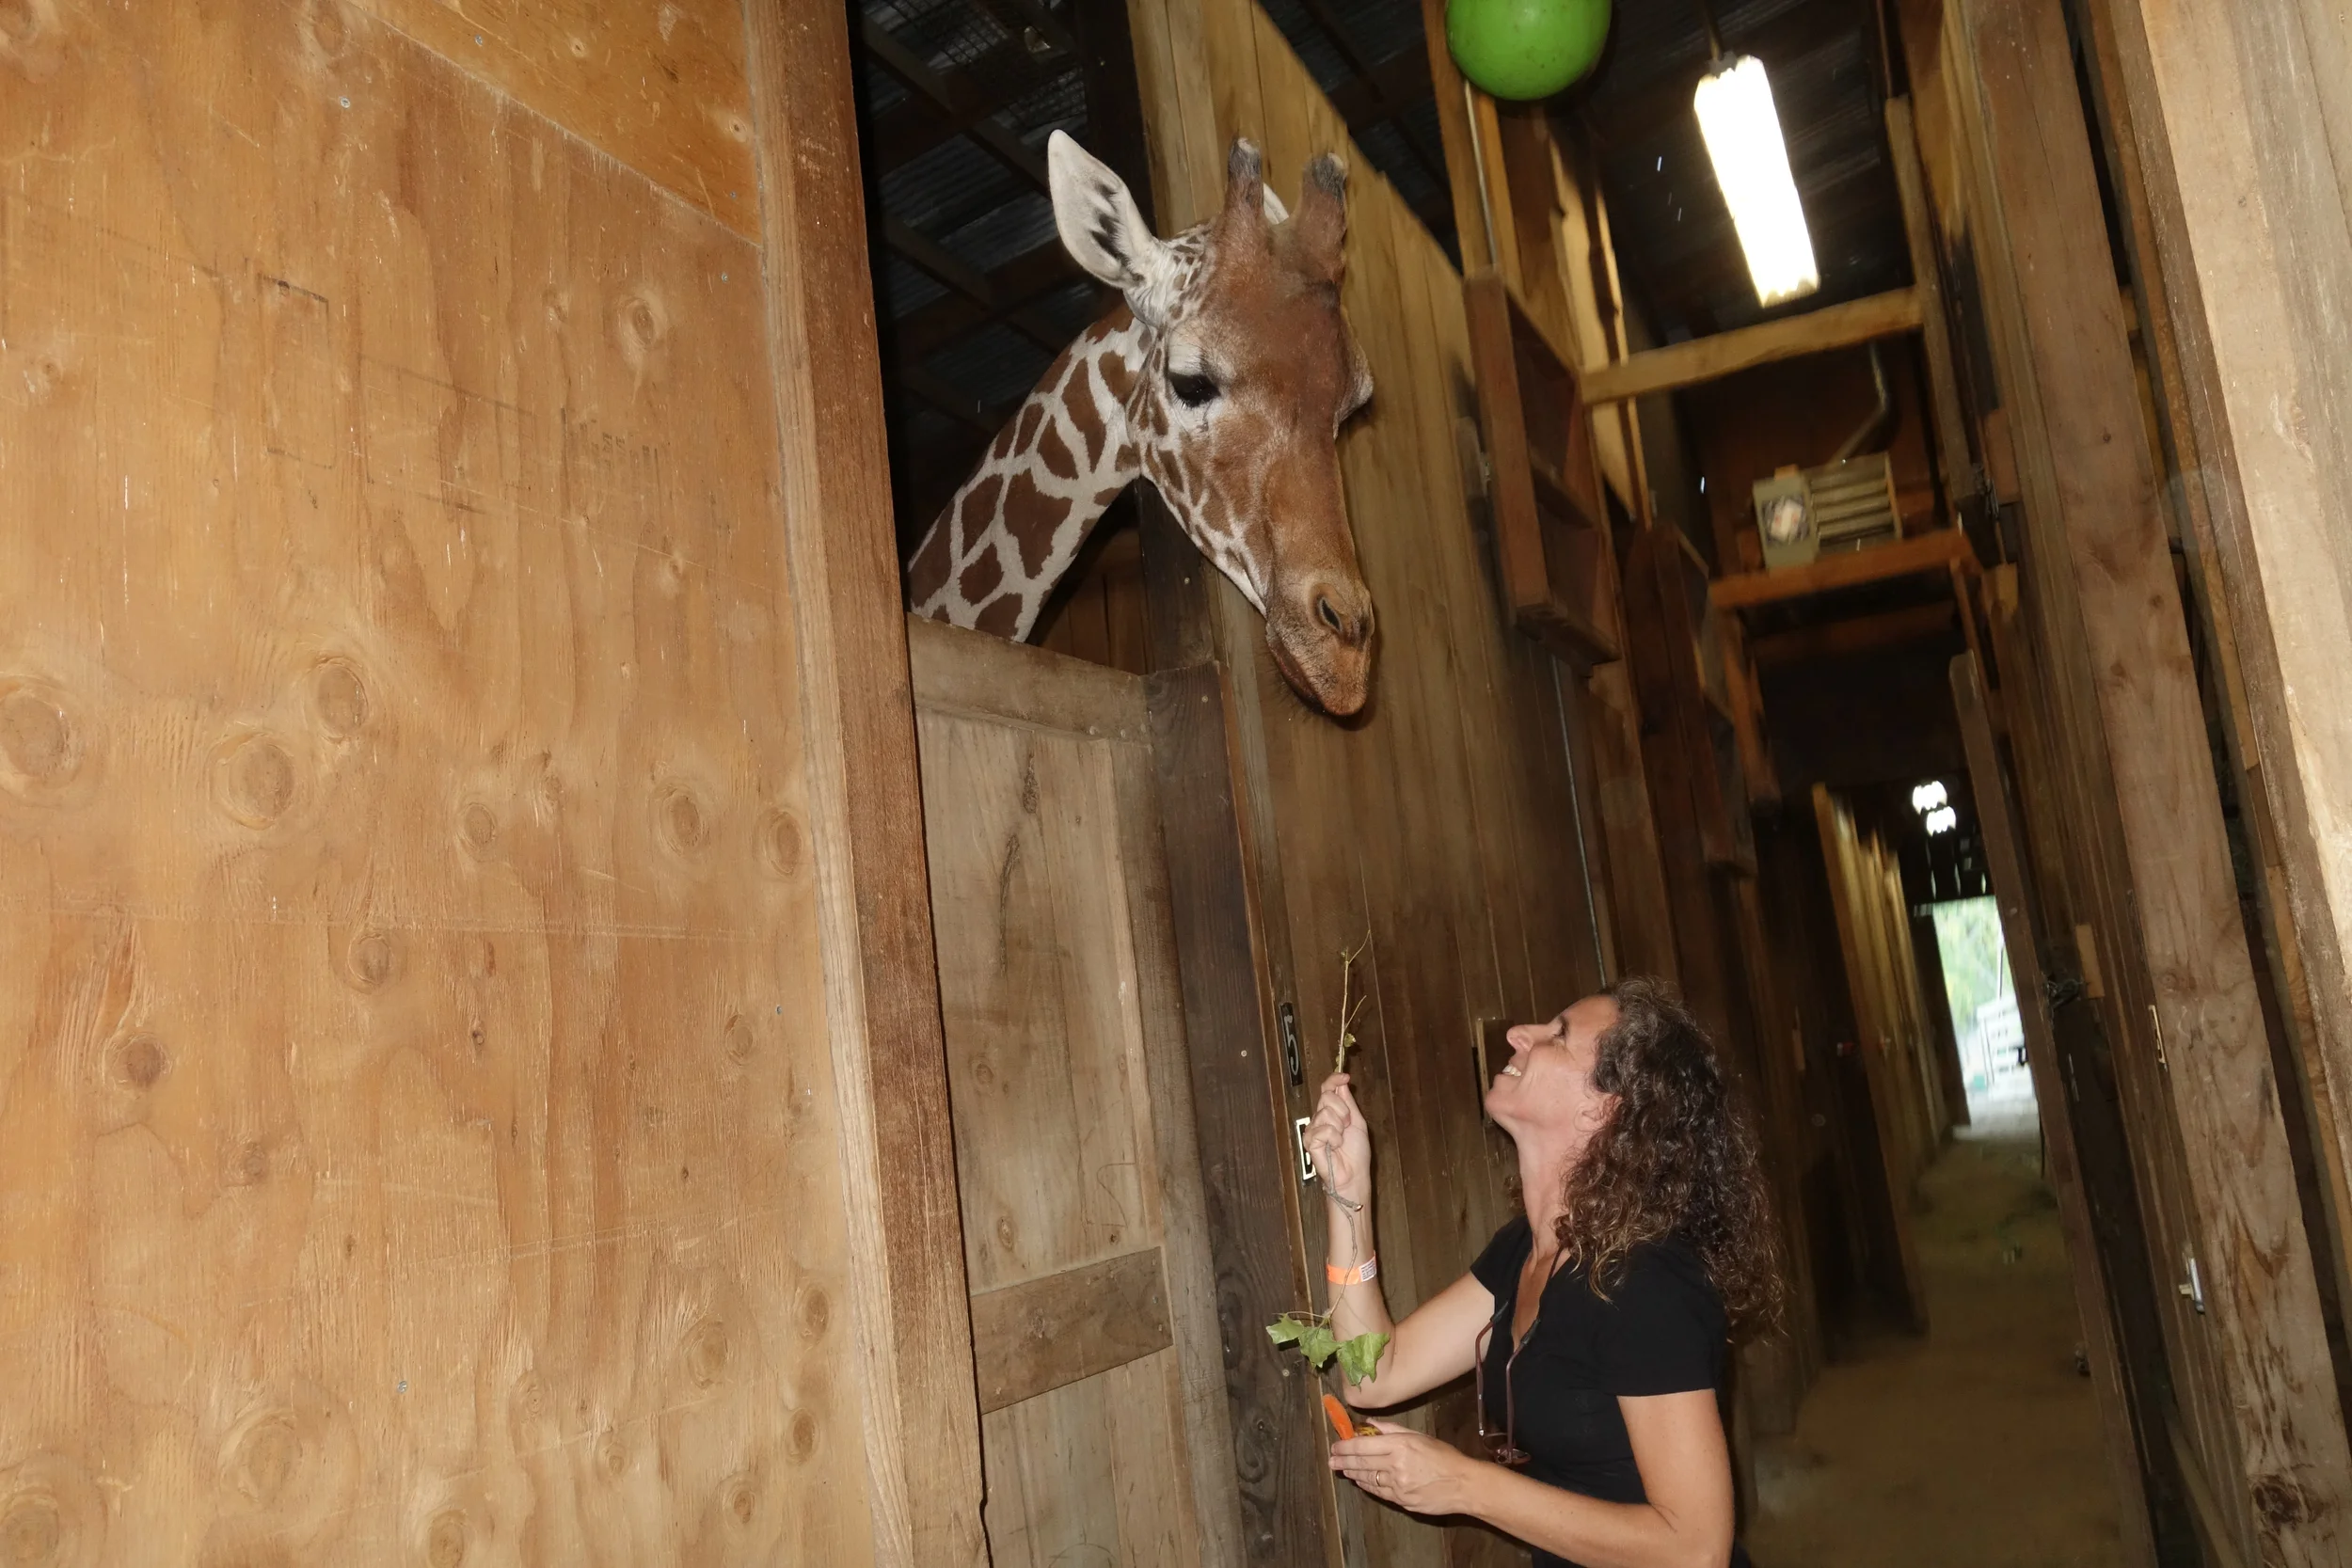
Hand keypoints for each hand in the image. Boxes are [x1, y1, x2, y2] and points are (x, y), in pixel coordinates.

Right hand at [1305, 1073, 1371, 1208]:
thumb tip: (1342, 1083)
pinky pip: (1323, 1129)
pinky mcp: (1310, 1142)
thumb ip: (1348, 1103)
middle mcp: (1320, 1118)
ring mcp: (1313, 1129)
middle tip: (1347, 1126)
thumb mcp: (1357, 1122)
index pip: (1327, 1089)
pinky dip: (1334, 1138)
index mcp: (1332, 1112)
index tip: (1345, 1076)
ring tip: (1341, 1140)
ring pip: (1325, 1113)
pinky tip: (1335, 1147)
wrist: (1354, 1174)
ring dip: (1340, 1127)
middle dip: (1343, 1110)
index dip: (1333, 1080)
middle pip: (1327, 1097)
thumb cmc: (1357, 1152)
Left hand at [1330, 1421, 1473, 1514]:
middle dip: (1343, 1462)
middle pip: (1361, 1463)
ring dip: (1353, 1474)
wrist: (1463, 1484)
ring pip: (1368, 1479)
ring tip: (1342, 1470)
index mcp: (1400, 1445)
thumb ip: (1391, 1429)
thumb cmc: (1444, 1456)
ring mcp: (1398, 1486)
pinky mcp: (1401, 1501)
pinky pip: (1379, 1492)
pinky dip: (1367, 1485)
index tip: (1335, 1446)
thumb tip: (1369, 1424)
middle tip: (1331, 1461)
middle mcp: (1396, 1465)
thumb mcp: (1419, 1435)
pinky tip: (1361, 1481)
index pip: (1364, 1445)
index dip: (1346, 1446)